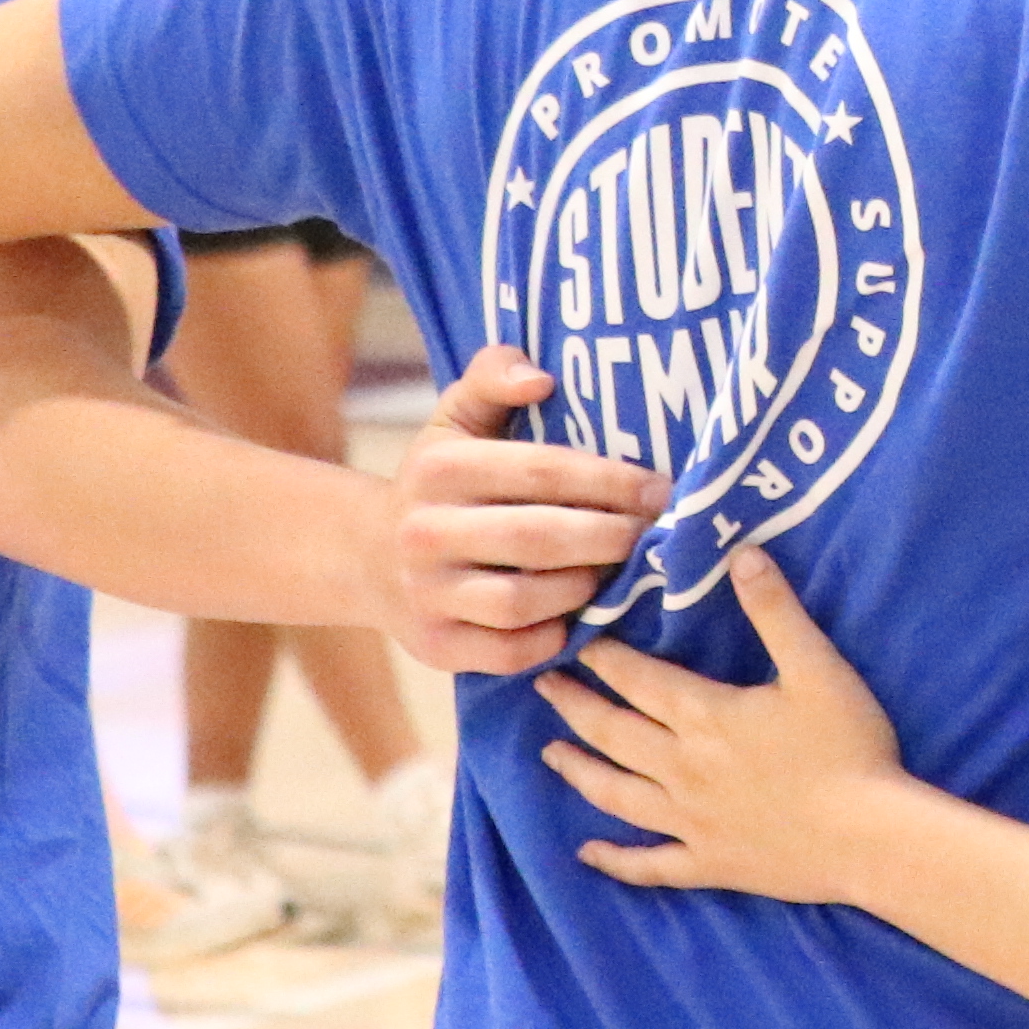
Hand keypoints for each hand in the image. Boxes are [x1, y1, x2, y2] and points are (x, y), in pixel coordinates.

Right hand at [380, 346, 664, 675]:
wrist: (367, 556)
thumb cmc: (441, 481)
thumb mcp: (457, 417)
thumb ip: (494, 376)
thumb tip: (540, 378)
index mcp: (441, 468)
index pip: (542, 471)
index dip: (610, 482)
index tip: (661, 490)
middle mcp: (425, 531)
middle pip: (537, 539)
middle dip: (608, 538)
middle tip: (651, 536)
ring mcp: (426, 593)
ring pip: (521, 602)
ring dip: (580, 590)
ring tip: (609, 574)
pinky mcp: (433, 645)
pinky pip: (506, 652)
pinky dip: (550, 639)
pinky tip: (573, 619)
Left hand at [533, 550, 913, 905]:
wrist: (868, 835)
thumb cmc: (848, 747)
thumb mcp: (818, 667)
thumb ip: (776, 610)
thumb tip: (741, 554)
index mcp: (705, 716)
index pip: (638, 680)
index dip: (604, 659)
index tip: (578, 642)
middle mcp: (681, 768)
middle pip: (612, 732)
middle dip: (575, 706)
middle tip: (544, 686)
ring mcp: (689, 821)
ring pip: (615, 794)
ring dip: (579, 771)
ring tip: (551, 754)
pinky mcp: (708, 863)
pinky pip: (648, 865)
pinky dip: (615, 860)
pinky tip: (589, 854)